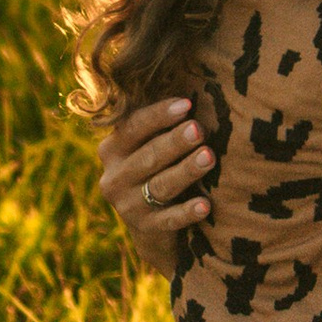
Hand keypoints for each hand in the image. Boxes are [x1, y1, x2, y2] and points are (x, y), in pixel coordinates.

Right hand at [97, 100, 212, 269]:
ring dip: (185, 171)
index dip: (159, 115)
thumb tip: (195, 92)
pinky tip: (205, 205)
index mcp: (112, 149)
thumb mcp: (149, 145)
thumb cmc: (158, 168)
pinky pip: (168, 220)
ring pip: (159, 185)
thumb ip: (161, 125)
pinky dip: (187, 212)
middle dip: (175, 142)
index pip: (133, 127)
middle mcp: (113, 177)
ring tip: (209, 157)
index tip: (187, 104)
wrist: (151, 224)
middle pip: (147, 156)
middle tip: (199, 129)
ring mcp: (126, 206)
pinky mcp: (145, 229)